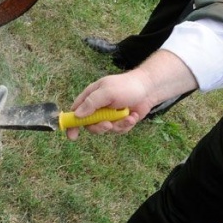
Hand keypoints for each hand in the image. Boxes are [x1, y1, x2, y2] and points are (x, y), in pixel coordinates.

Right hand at [64, 50, 197, 138]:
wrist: (149, 89)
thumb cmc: (127, 86)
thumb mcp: (107, 92)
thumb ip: (91, 103)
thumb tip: (76, 115)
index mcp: (91, 96)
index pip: (76, 110)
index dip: (72, 123)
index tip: (72, 136)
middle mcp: (98, 106)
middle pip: (90, 124)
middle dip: (100, 127)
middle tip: (108, 125)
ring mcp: (109, 114)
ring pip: (106, 129)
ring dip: (118, 125)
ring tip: (129, 117)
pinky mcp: (120, 120)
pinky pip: (118, 130)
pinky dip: (126, 125)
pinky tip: (134, 116)